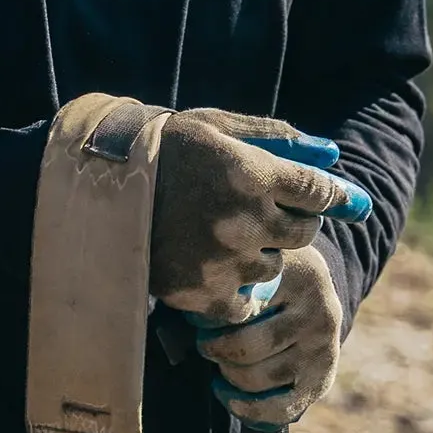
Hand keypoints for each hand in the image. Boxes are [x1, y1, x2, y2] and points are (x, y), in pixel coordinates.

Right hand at [148, 111, 367, 319]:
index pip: (319, 191)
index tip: (330, 200)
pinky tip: (212, 270)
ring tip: (223, 241)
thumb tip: (334, 154)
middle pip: (303, 234)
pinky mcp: (202, 293)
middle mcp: (245, 219)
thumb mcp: (218, 127)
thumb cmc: (163, 148)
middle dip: (290, 223)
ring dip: (258, 257)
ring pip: (273, 270)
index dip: (329, 196)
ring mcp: (224, 260)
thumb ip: (280, 137)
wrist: (97, 189)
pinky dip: (234, 292)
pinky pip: (244, 305)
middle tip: (259, 216)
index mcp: (253, 172)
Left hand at [194, 246, 343, 424]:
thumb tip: (193, 307)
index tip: (198, 317)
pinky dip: (248, 409)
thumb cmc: (268, 279)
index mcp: (300, 276)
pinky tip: (228, 396)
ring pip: (257, 378)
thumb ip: (232, 279)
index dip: (209, 319)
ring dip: (228, 375)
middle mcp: (319, 314)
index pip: (242, 305)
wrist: (312, 294)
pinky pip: (280, 409)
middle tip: (205, 343)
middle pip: (245, 347)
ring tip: (220, 362)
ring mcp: (323, 350)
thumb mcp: (255, 265)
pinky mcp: (322, 380)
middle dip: (214, 349)